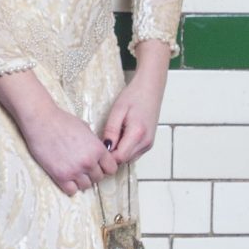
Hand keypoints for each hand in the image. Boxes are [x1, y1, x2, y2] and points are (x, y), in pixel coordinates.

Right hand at [0, 69, 117, 195]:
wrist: (41, 121)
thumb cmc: (62, 121)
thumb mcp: (86, 129)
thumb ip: (94, 144)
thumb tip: (99, 154)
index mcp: (98, 149)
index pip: (111, 169)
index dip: (105, 167)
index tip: (99, 165)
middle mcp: (89, 162)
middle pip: (99, 178)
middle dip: (92, 173)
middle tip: (82, 166)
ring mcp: (75, 170)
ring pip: (86, 186)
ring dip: (81, 180)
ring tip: (73, 171)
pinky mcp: (60, 176)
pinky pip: (71, 191)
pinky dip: (70, 186)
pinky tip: (66, 177)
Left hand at [102, 40, 170, 164]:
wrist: (151, 88)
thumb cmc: (134, 96)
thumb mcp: (117, 110)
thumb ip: (111, 130)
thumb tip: (105, 148)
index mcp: (138, 133)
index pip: (120, 157)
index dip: (107, 155)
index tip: (98, 147)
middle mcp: (146, 142)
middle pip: (124, 160)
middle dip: (111, 155)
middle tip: (102, 140)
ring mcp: (149, 144)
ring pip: (129, 159)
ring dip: (118, 152)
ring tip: (112, 136)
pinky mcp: (149, 143)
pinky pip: (134, 154)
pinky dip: (125, 149)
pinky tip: (120, 137)